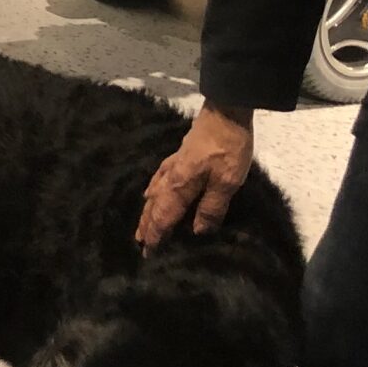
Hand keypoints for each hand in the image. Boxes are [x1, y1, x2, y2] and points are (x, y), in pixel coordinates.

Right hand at [138, 102, 255, 248]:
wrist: (225, 113)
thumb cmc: (227, 149)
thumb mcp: (227, 182)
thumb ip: (211, 208)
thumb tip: (196, 232)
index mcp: (180, 186)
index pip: (164, 217)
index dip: (157, 235)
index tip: (149, 253)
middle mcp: (170, 178)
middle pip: (154, 207)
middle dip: (147, 226)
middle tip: (140, 244)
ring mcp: (172, 166)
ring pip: (153, 194)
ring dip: (147, 211)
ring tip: (141, 224)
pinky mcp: (178, 157)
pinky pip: (157, 180)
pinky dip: (151, 191)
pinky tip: (151, 191)